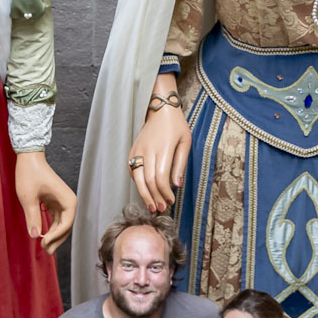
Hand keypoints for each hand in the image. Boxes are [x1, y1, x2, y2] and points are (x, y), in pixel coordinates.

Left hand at [14, 151, 75, 254]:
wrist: (29, 158)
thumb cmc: (30, 174)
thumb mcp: (28, 197)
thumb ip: (32, 217)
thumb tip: (36, 236)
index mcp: (68, 201)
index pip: (66, 224)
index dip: (56, 236)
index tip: (43, 242)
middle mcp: (69, 202)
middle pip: (66, 226)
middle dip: (56, 239)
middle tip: (45, 251)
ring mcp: (62, 202)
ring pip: (61, 224)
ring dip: (54, 235)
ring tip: (44, 247)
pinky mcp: (55, 202)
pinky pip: (55, 218)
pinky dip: (50, 227)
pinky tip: (43, 235)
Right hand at [128, 78, 191, 213]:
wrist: (160, 109)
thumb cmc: (176, 126)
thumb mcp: (185, 142)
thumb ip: (180, 164)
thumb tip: (176, 185)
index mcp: (162, 149)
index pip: (160, 178)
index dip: (165, 193)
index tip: (171, 201)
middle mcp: (147, 150)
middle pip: (148, 181)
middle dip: (154, 197)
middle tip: (161, 208)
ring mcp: (137, 150)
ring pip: (137, 178)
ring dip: (144, 194)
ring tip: (151, 206)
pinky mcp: (133, 151)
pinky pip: (132, 171)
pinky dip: (138, 183)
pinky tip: (145, 191)